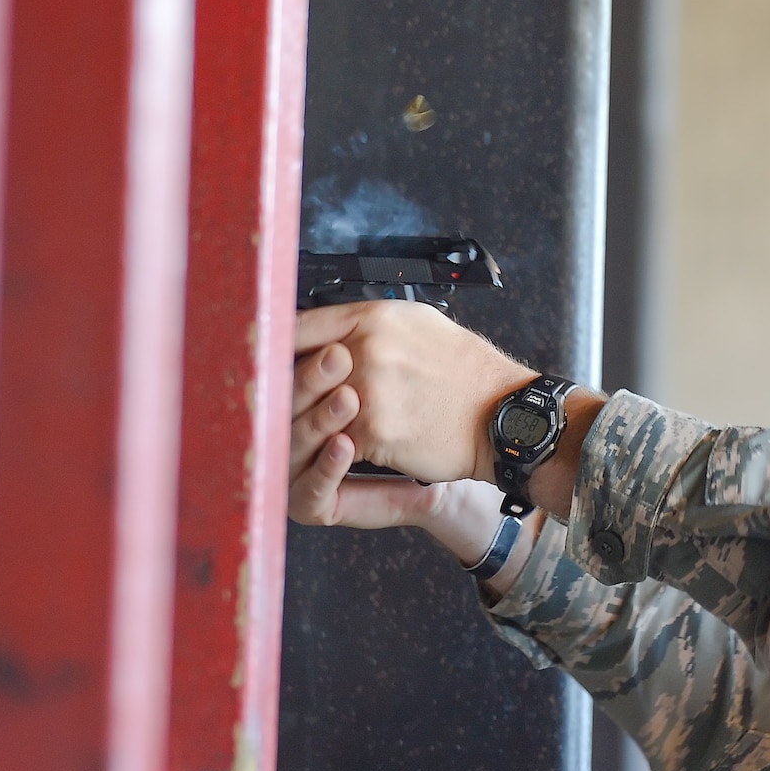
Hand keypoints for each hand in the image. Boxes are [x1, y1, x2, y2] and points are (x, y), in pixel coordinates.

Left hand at [294, 300, 537, 485]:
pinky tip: (339, 452)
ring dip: (308, 426)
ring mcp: (369, 392)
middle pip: (296, 371)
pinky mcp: (375, 433)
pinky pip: (335, 443)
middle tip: (273, 403)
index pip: (299, 325)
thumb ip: (370, 325)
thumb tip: (332, 333)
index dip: (275, 345)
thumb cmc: (468, 374)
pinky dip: (335, 452)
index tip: (266, 359)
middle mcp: (366, 349)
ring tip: (307, 431)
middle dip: (287, 392)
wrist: (503, 416)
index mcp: (374, 317)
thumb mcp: (420, 325)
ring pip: (311, 412)